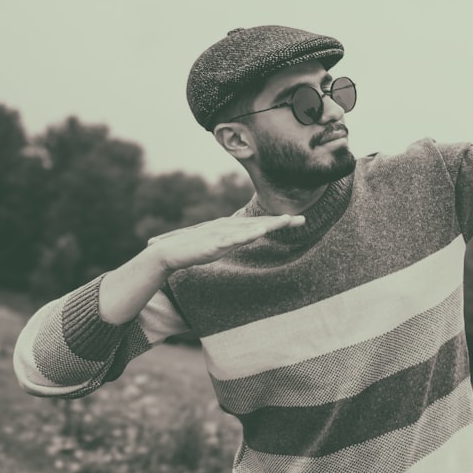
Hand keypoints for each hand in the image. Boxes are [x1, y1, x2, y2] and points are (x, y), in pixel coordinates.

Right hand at [145, 214, 305, 272]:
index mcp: (233, 227)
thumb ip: (237, 239)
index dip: (280, 223)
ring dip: (268, 225)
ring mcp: (222, 234)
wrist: (169, 252)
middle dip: (281, 222)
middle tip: (303, 220)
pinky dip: (246, 235)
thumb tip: (252, 234)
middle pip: (260, 223)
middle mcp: (230, 226)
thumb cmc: (196, 248)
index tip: (299, 221)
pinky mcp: (213, 243)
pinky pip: (232, 239)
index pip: (260, 224)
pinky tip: (258, 233)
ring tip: (286, 221)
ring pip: (250, 229)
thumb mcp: (222, 244)